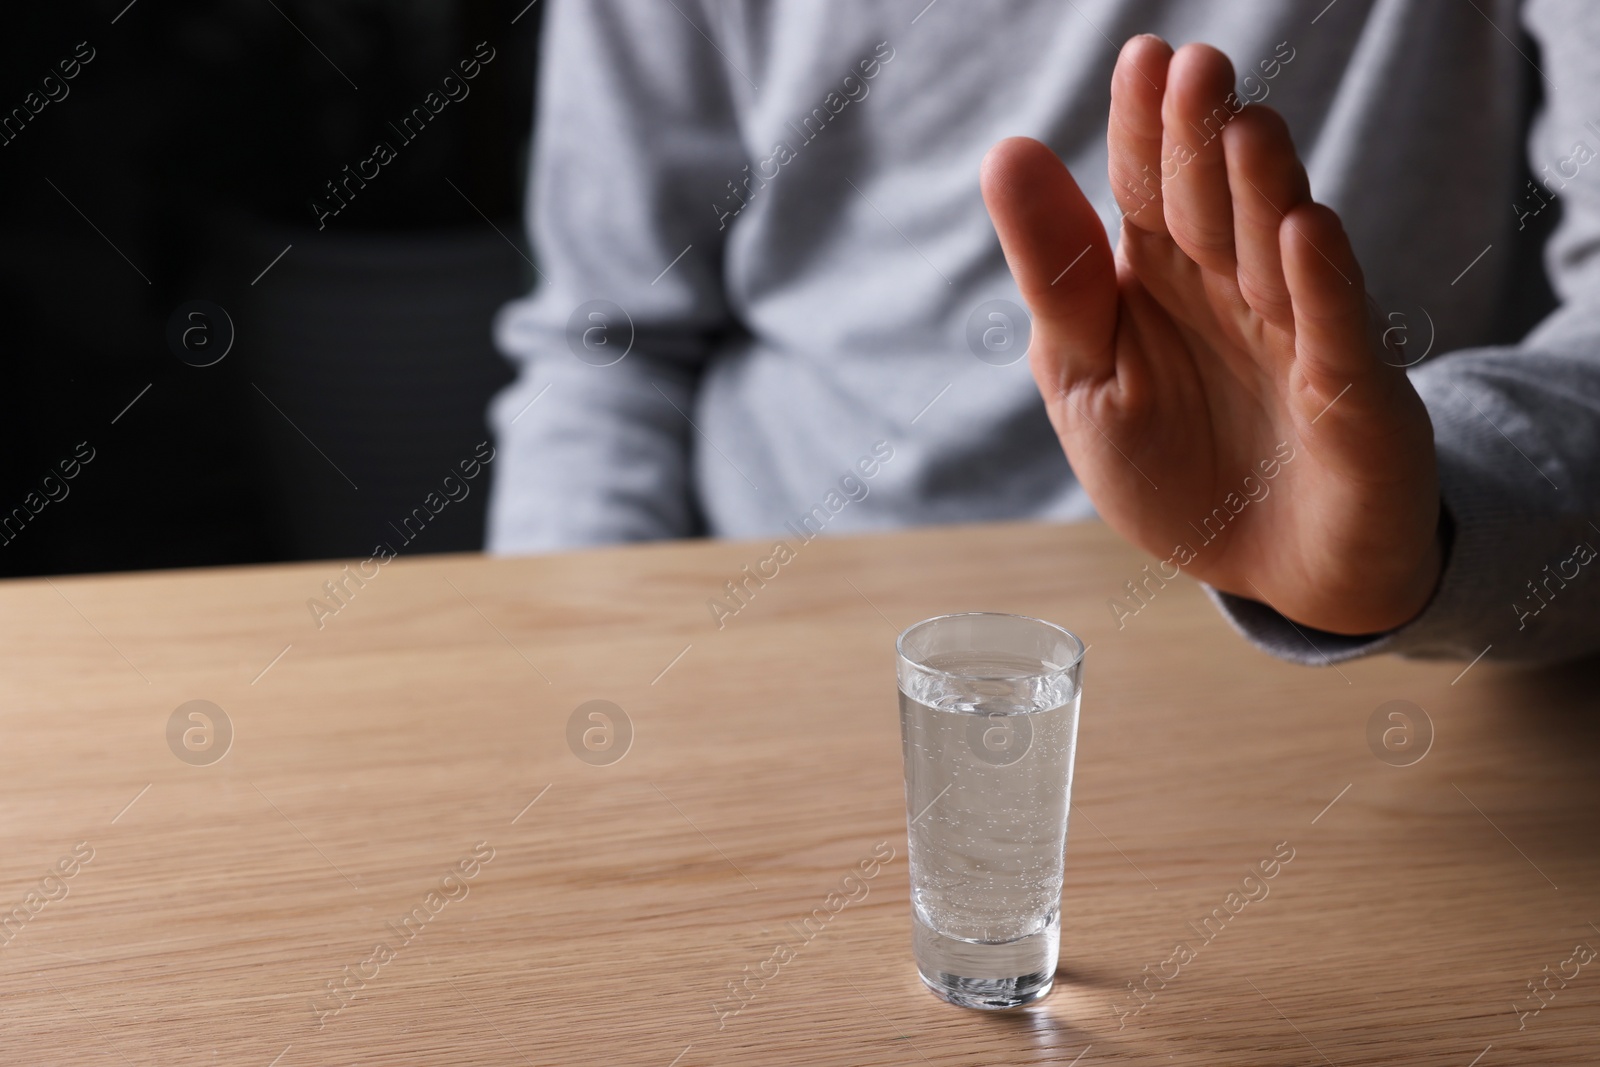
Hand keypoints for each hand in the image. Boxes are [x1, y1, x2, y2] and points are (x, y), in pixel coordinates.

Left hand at [981, 36, 1441, 635]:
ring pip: (1276, 249)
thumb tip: (1006, 152)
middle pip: (1213, 203)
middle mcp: (1234, 287)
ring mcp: (1299, 332)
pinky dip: (1321, 285)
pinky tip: (1302, 234)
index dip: (1142, 129)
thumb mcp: (1086, 377)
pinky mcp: (1352, 392)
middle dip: (1200, 139)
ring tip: (1244, 128)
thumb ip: (1058, 279)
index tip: (1140, 60)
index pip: (1148, 188)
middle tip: (1193, 67)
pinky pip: (1334, 332)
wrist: (1270, 571)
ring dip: (1261, 189)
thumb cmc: (1174, 471)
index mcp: (1161, 277)